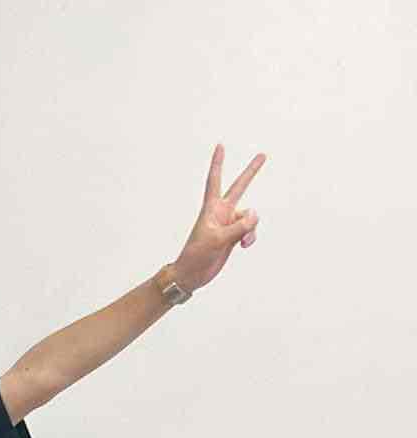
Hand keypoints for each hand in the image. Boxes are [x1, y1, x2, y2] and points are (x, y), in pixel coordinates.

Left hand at [170, 144, 265, 292]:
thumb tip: (255, 216)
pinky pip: (250, 230)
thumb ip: (239, 226)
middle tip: (263, 155)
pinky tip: (244, 246)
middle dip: (251, 172)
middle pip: (239, 187)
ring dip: (250, 229)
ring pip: (250, 217)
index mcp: (212, 209)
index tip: (220, 146)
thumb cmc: (197, 255)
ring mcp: (229, 223)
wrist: (192, 274)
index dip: (218, 163)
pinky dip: (251, 237)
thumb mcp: (218, 239)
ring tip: (241, 242)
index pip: (215, 180)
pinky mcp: (234, 235)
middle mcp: (222, 212)